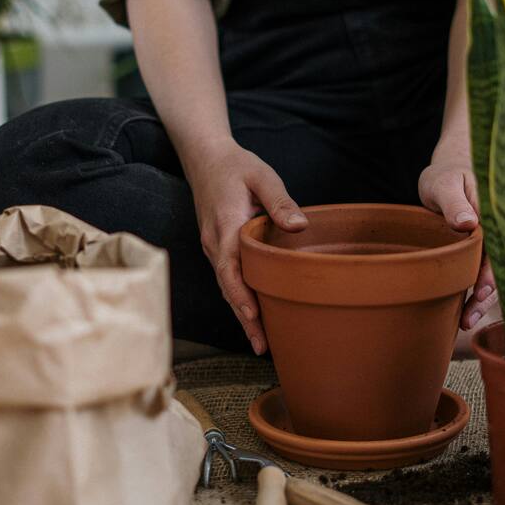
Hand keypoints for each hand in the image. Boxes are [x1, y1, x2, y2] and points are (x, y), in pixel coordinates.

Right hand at [183, 139, 307, 354]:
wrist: (204, 158)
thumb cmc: (236, 166)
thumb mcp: (262, 176)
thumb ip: (280, 201)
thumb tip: (300, 226)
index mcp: (225, 227)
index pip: (230, 269)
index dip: (241, 296)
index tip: (254, 318)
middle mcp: (214, 243)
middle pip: (227, 288)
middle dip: (244, 319)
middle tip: (263, 347)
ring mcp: (213, 248)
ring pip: (226, 287)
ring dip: (241, 314)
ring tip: (261, 342)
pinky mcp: (217, 248)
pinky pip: (227, 279)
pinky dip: (238, 299)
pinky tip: (252, 315)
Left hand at [417, 154, 496, 328]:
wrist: (448, 172)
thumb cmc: (446, 175)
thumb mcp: (444, 183)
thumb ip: (454, 202)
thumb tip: (469, 223)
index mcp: (495, 215)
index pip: (499, 248)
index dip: (492, 273)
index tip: (481, 292)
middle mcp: (498, 232)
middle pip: (499, 267)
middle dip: (487, 294)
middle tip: (469, 317)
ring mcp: (491, 243)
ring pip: (492, 274)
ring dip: (482, 299)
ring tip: (466, 321)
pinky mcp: (481, 251)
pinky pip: (482, 273)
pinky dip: (476, 291)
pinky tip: (465, 311)